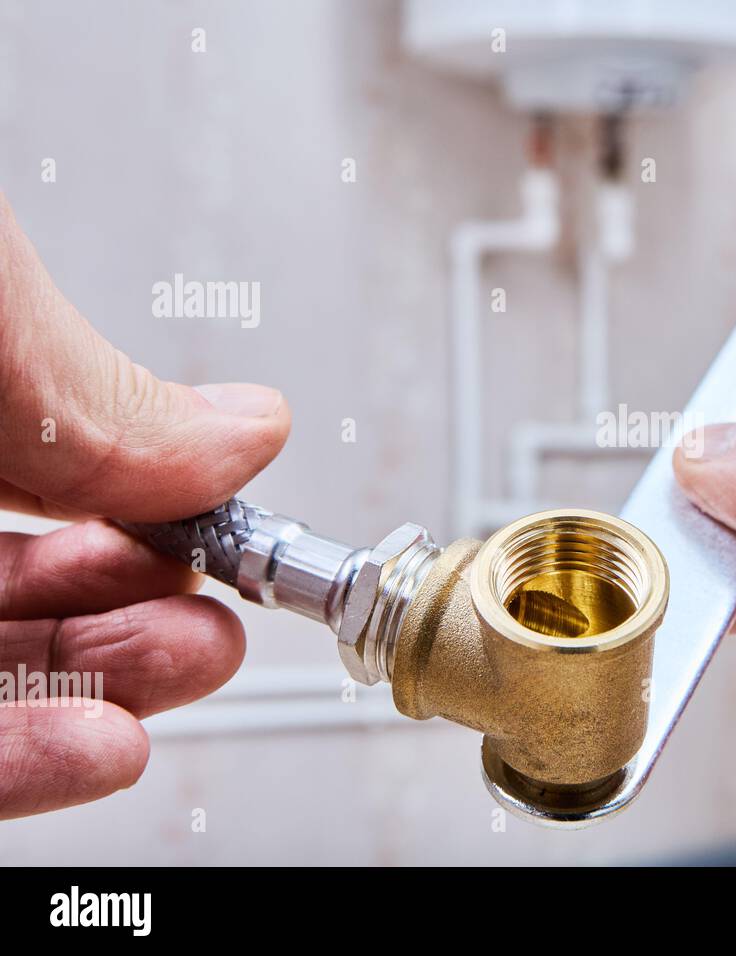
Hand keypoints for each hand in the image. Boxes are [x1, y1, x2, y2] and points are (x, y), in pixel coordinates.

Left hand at [0, 195, 290, 816]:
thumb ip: (95, 382)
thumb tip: (246, 426)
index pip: (37, 469)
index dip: (136, 508)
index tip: (213, 530)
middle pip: (19, 590)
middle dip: (143, 615)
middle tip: (220, 619)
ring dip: (105, 692)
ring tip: (190, 677)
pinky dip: (22, 765)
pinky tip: (102, 748)